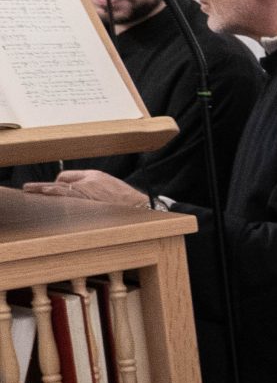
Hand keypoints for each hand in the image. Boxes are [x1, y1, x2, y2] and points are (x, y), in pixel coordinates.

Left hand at [24, 170, 145, 206]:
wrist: (141, 206)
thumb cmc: (128, 202)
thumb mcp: (113, 188)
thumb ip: (97, 188)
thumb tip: (87, 195)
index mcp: (95, 176)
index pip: (68, 176)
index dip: (59, 183)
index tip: (52, 190)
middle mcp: (89, 181)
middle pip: (60, 181)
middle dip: (45, 186)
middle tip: (29, 189)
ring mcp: (87, 190)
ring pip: (59, 188)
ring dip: (43, 190)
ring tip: (30, 190)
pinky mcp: (88, 199)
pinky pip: (66, 196)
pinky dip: (54, 194)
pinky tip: (45, 193)